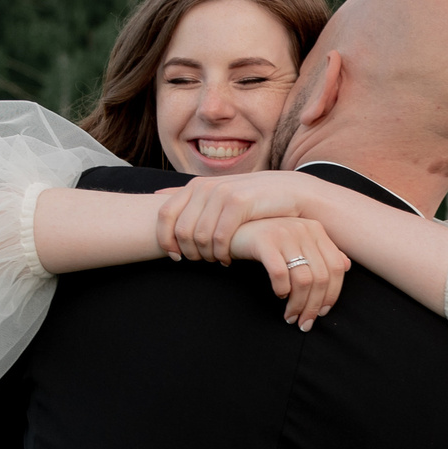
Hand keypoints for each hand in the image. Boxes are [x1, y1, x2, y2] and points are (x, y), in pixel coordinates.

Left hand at [156, 172, 327, 266]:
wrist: (290, 192)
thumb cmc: (252, 199)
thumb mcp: (218, 193)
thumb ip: (189, 195)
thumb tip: (156, 195)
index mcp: (196, 186)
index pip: (164, 215)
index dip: (165, 240)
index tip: (176, 257)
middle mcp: (205, 187)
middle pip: (181, 231)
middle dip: (189, 253)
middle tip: (203, 262)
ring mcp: (221, 193)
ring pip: (199, 237)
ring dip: (207, 256)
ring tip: (218, 261)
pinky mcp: (238, 203)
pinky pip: (219, 238)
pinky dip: (221, 254)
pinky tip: (229, 259)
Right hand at [229, 217, 350, 329]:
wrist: (234, 228)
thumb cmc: (268, 240)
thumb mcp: (297, 243)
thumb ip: (321, 252)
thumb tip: (347, 265)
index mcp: (316, 230)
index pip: (336, 267)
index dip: (333, 294)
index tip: (322, 313)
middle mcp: (304, 229)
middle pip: (321, 277)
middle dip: (313, 306)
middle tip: (304, 323)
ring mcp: (285, 234)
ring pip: (303, 279)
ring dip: (298, 304)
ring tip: (290, 316)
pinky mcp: (264, 241)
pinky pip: (280, 274)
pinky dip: (282, 290)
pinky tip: (279, 295)